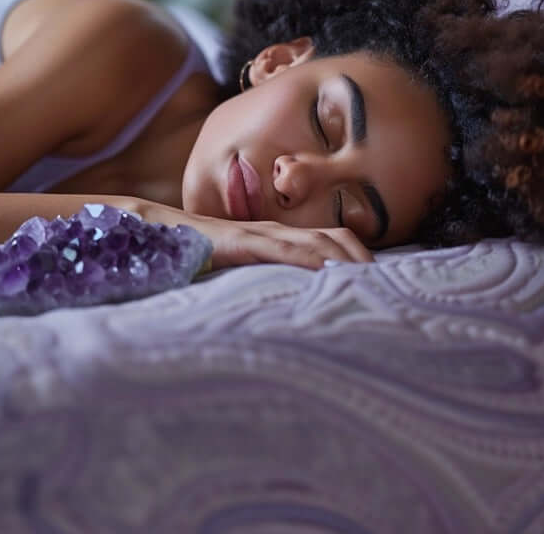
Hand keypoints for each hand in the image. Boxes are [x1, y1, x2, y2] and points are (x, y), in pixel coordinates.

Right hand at [140, 205, 373, 271]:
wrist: (151, 232)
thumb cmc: (190, 255)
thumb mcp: (232, 271)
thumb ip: (257, 283)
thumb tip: (281, 312)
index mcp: (275, 239)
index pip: (329, 240)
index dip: (357, 257)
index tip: (381, 283)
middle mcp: (274, 232)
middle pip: (335, 237)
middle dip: (365, 260)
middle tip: (391, 288)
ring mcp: (259, 235)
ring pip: (318, 241)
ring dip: (347, 261)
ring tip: (371, 284)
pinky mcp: (241, 241)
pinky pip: (283, 249)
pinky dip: (310, 260)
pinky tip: (327, 273)